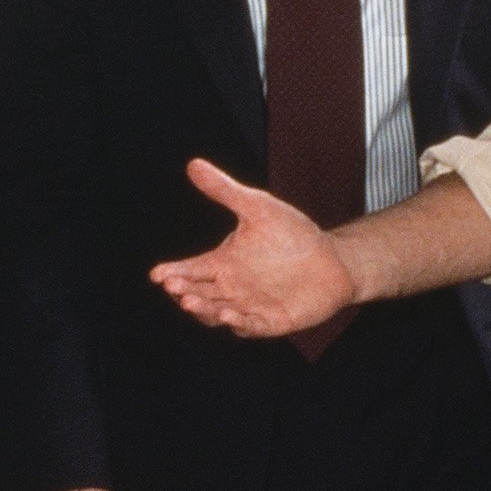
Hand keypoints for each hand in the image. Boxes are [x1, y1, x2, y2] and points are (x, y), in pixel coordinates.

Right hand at [151, 159, 357, 338]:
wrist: (332, 260)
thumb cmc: (292, 234)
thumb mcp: (258, 208)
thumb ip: (225, 190)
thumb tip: (193, 164)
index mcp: (223, 264)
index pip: (191, 270)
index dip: (173, 273)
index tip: (157, 274)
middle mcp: (231, 288)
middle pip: (198, 294)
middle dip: (184, 291)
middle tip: (173, 286)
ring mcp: (249, 307)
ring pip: (217, 313)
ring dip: (203, 310)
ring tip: (190, 302)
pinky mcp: (271, 321)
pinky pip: (250, 325)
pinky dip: (237, 323)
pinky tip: (228, 314)